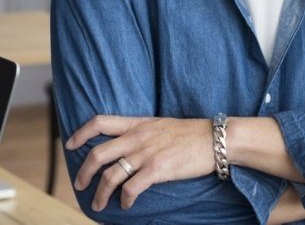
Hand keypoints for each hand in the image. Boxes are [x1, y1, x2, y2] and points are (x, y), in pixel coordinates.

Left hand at [66, 115, 213, 211]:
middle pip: (98, 153)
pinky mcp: (158, 169)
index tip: (70, 143)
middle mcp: (138, 137)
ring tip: (99, 204)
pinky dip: (124, 199)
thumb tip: (126, 146)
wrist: (214, 138)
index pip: (100, 121)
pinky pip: (131, 188)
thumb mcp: (160, 125)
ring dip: (100, 193)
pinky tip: (126, 204)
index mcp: (138, 124)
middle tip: (79, 184)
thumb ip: (142, 133)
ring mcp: (147, 153)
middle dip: (83, 172)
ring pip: (110, 175)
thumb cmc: (190, 133)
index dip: (81, 133)